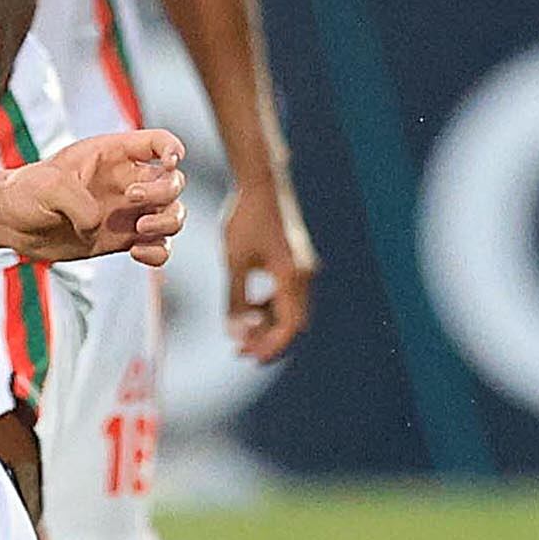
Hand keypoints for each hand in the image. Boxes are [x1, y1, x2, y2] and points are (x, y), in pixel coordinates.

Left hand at [0, 129, 186, 267]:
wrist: (11, 225)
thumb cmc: (26, 192)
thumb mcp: (48, 185)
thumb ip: (79, 202)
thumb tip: (98, 226)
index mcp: (112, 155)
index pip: (157, 141)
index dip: (172, 147)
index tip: (170, 161)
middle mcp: (127, 181)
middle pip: (173, 182)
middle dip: (164, 191)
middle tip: (133, 200)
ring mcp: (128, 212)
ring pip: (172, 215)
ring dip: (167, 223)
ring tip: (139, 231)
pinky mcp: (123, 240)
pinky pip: (158, 247)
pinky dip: (157, 253)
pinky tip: (137, 253)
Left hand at [220, 178, 317, 361]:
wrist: (261, 183)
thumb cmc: (245, 219)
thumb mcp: (234, 262)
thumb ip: (236, 299)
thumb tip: (235, 333)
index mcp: (291, 277)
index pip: (288, 327)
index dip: (269, 346)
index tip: (246, 355)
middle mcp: (304, 275)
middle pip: (292, 322)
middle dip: (268, 340)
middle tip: (239, 350)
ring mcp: (303, 268)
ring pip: (290, 310)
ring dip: (268, 324)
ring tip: (240, 332)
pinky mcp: (296, 261)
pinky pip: (288, 295)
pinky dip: (271, 307)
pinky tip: (249, 309)